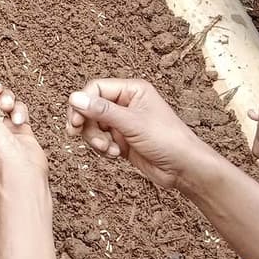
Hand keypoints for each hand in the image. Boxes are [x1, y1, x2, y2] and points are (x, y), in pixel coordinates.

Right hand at [65, 78, 206, 191]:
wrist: (184, 169)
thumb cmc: (168, 140)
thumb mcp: (132, 123)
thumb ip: (101, 111)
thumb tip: (74, 97)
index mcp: (131, 90)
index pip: (95, 89)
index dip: (82, 104)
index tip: (74, 121)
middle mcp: (126, 104)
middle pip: (90, 108)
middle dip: (88, 125)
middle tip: (82, 137)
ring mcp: (123, 122)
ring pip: (93, 126)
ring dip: (96, 139)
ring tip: (109, 150)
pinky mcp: (121, 140)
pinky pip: (100, 140)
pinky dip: (103, 149)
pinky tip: (117, 154)